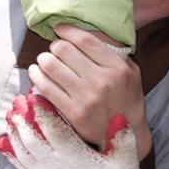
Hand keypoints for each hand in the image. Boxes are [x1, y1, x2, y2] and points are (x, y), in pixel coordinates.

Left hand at [0, 93, 138, 168]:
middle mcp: (57, 166)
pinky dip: (11, 154)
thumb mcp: (126, 163)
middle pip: (33, 138)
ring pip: (24, 151)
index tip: (35, 95)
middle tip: (17, 100)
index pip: (55, 129)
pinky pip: (23, 168)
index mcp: (76, 157)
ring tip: (9, 115)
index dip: (43, 111)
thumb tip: (119, 116)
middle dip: (24, 117)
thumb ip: (123, 138)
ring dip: (15, 132)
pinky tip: (4, 141)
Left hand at [29, 24, 151, 156]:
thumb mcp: (131, 74)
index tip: (60, 29)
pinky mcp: (73, 113)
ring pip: (52, 66)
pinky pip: (47, 88)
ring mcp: (87, 98)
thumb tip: (88, 33)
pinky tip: (36, 73)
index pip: (86, 40)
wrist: (127, 139)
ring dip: (43, 59)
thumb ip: (114, 53)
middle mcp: (103, 81)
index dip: (68, 31)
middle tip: (53, 49)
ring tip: (43, 60)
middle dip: (55, 46)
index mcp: (118, 68)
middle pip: (65, 50)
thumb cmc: (127, 102)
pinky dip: (37, 76)